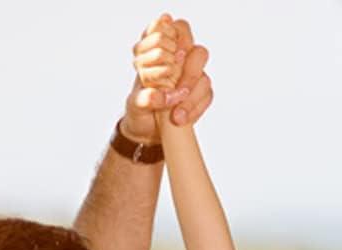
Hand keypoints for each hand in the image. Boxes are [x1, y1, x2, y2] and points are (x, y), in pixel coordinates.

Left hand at [122, 15, 212, 144]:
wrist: (149, 130)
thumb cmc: (140, 110)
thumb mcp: (134, 104)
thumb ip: (143, 98)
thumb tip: (160, 97)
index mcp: (157, 50)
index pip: (172, 28)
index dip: (174, 38)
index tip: (167, 58)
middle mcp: (178, 59)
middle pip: (197, 52)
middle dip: (189, 74)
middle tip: (177, 92)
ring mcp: (193, 76)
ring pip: (204, 77)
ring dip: (192, 95)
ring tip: (177, 116)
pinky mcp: (201, 94)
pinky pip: (207, 96)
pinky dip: (196, 108)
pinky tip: (183, 119)